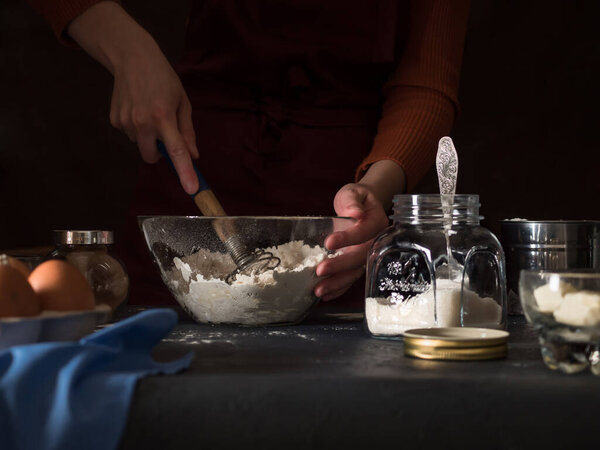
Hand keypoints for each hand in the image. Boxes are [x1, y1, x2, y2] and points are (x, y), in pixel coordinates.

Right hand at [110, 48, 199, 193]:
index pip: (176, 151)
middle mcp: (142, 122)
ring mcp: (125, 122)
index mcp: (164, 117)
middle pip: (152, 157)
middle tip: (164, 133)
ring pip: (140, 146)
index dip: (184, 171)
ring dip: (147, 137)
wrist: (132, 58)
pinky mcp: (114, 120)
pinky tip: (137, 109)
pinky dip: (135, 129)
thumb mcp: (182, 102)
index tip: (191, 189)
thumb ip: (188, 132)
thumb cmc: (163, 79)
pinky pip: (129, 136)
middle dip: (159, 153)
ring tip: (149, 112)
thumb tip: (194, 156)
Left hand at [314, 183, 389, 300]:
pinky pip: (350, 280)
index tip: (329, 242)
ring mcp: (367, 256)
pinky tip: (324, 295)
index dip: (348, 239)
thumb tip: (355, 212)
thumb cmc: (357, 199)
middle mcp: (375, 243)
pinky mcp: (357, 264)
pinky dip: (338, 289)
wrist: (362, 207)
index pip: (364, 232)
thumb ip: (352, 200)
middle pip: (360, 257)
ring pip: (355, 273)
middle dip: (340, 266)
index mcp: (377, 223)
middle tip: (320, 270)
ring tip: (318, 290)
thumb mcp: (353, 192)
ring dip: (337, 283)